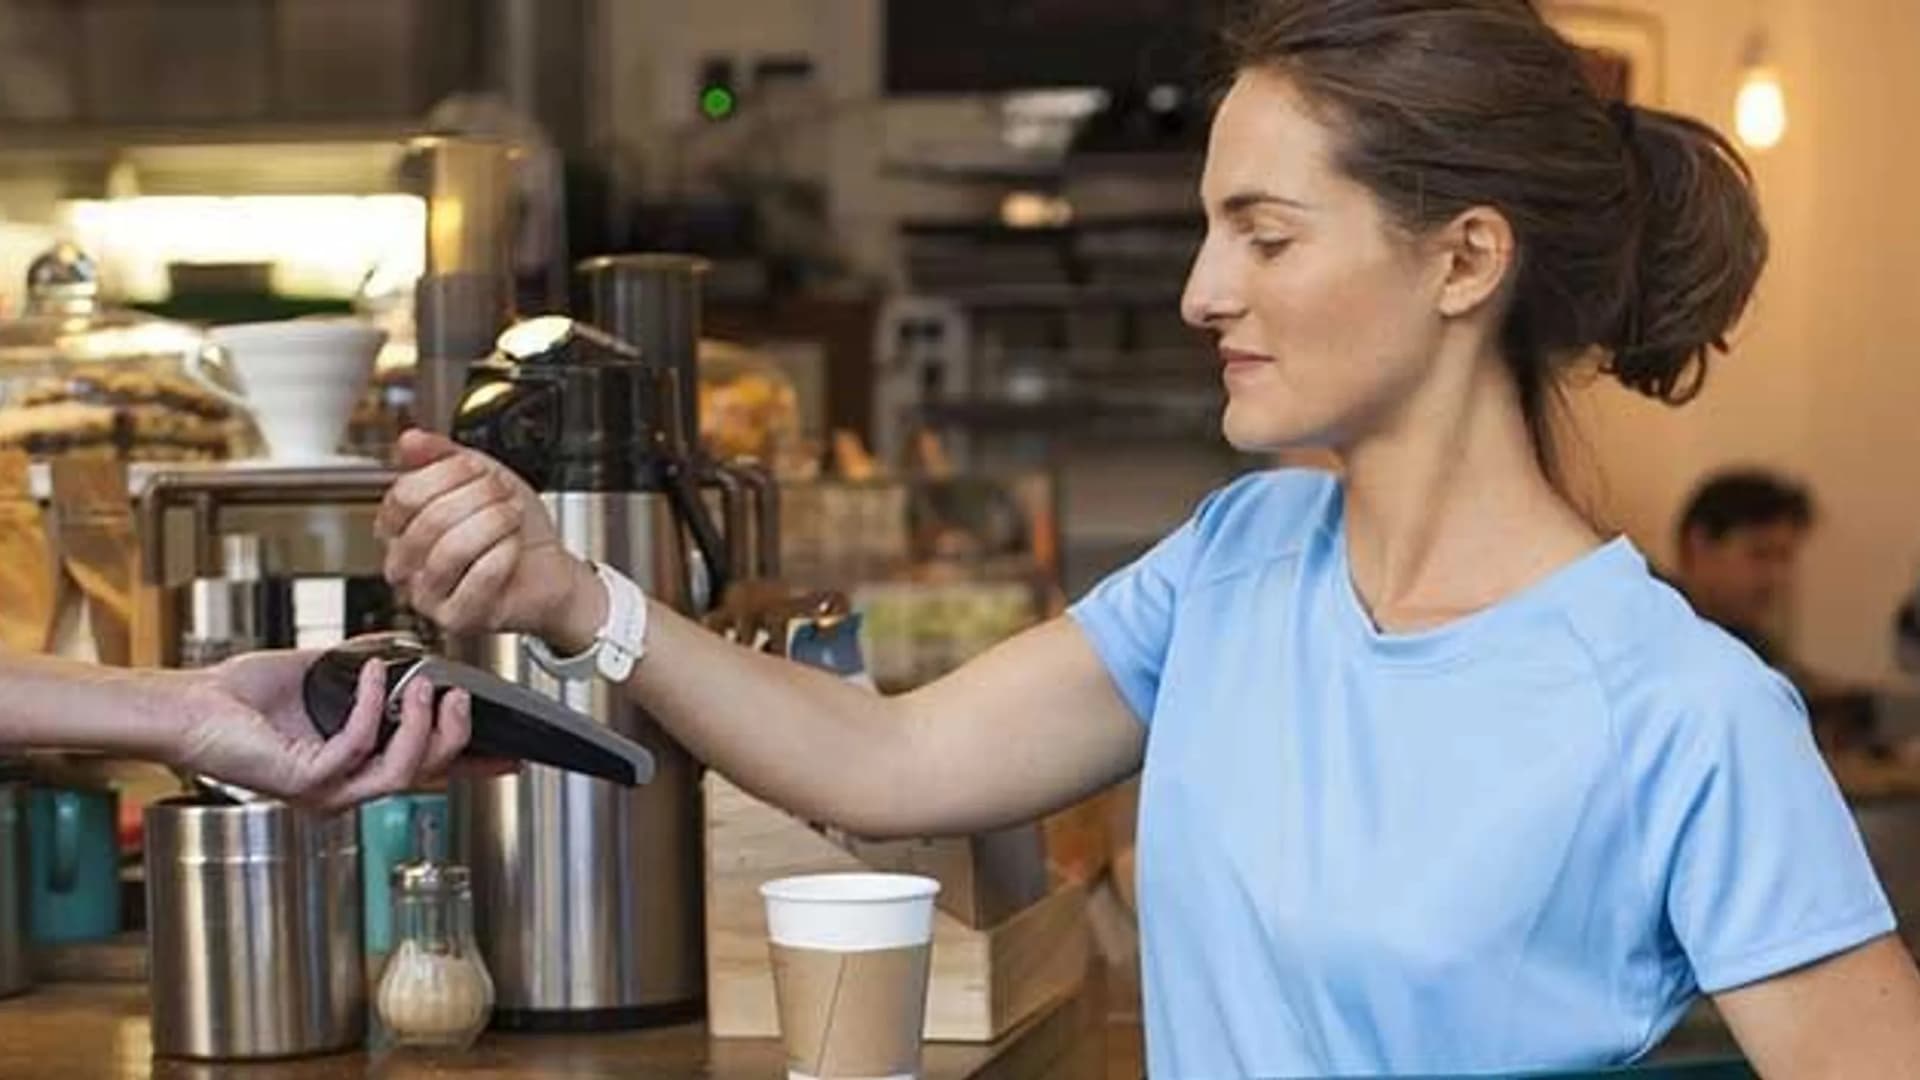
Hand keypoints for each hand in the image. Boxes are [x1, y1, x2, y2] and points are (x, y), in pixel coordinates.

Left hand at [163, 647, 477, 810]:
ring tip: (427, 686)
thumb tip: (403, 646)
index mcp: (354, 768)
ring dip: (422, 726)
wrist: (190, 705)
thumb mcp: (320, 674)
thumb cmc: (239, 696)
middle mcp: (345, 787)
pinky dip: (369, 703)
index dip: (471, 763)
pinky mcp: (306, 780)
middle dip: (455, 736)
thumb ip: (364, 665)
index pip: (425, 769)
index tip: (509, 753)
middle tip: (462, 699)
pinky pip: (357, 744)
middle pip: (427, 774)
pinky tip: (366, 673)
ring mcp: (327, 790)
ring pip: (402, 770)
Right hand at [377, 429, 605, 646]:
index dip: (449, 474)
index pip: (404, 494)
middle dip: (480, 498)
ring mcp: (426, 595)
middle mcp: (405, 564)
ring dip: (494, 524)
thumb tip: (409, 439)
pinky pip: (478, 577)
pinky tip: (513, 549)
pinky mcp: (455, 618)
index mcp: (400, 528)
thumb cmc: (514, 531)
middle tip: (505, 496)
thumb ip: (443, 456)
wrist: (551, 573)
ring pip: (451, 549)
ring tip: (511, 520)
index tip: (480, 470)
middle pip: (429, 519)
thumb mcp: (481, 479)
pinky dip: (504, 555)